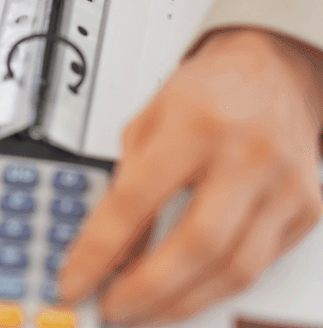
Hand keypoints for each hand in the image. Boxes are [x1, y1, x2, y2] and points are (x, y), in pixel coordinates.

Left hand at [59, 27, 322, 323]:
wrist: (271, 70)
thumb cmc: (209, 89)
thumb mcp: (150, 117)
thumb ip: (126, 179)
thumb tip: (107, 249)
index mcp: (194, 121)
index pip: (137, 199)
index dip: (100, 249)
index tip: (75, 279)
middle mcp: (245, 152)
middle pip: (196, 245)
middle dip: (147, 291)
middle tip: (112, 308)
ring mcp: (282, 183)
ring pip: (234, 269)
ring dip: (182, 302)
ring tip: (145, 310)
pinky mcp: (305, 208)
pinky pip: (260, 266)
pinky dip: (219, 287)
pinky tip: (190, 289)